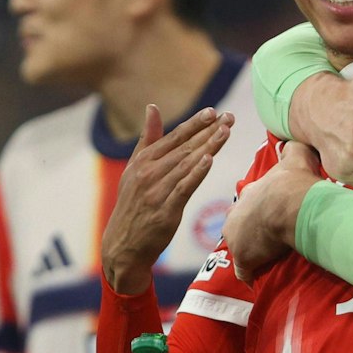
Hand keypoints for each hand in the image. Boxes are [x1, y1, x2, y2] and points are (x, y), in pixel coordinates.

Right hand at [101, 105, 235, 292]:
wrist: (122, 245)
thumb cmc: (133, 204)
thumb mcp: (135, 169)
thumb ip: (147, 138)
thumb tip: (153, 107)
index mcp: (143, 161)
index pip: (174, 138)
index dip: (194, 124)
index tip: (213, 112)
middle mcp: (148, 173)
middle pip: (184, 148)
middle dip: (208, 131)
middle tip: (229, 118)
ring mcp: (156, 192)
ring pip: (186, 165)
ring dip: (208, 147)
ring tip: (226, 132)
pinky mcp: (165, 211)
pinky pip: (183, 188)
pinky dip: (195, 173)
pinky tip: (209, 160)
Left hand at [223, 141, 319, 281]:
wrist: (290, 204)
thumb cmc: (292, 182)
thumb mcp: (295, 158)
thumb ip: (293, 148)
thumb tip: (294, 140)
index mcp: (248, 194)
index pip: (247, 203)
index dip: (256, 209)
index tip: (266, 215)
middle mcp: (236, 215)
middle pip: (238, 225)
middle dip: (248, 230)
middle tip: (264, 237)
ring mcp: (237, 238)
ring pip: (239, 247)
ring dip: (249, 252)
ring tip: (263, 259)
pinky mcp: (243, 257)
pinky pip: (244, 271)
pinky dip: (249, 275)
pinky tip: (256, 279)